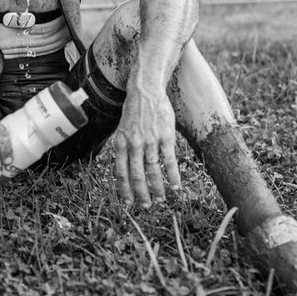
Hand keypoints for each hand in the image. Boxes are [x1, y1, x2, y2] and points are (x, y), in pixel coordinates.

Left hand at [112, 83, 180, 208]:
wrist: (146, 90)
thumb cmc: (134, 111)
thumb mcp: (122, 129)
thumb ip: (124, 147)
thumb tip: (125, 167)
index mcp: (121, 143)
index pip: (121, 172)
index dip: (124, 190)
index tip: (128, 203)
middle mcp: (134, 144)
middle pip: (137, 175)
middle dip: (141, 194)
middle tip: (146, 206)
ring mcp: (150, 141)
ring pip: (153, 170)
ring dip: (157, 188)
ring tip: (161, 199)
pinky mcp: (165, 137)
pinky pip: (169, 160)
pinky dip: (173, 175)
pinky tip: (176, 185)